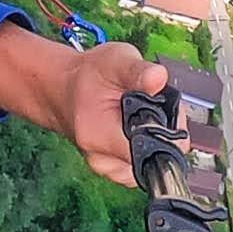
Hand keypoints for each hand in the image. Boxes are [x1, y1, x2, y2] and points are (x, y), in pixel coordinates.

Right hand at [0, 26, 166, 185]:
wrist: (64, 90)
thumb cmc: (88, 75)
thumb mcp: (114, 61)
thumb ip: (137, 70)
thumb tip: (158, 78)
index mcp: (99, 136)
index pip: (150, 150)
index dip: (169, 130)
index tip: (164, 108)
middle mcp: (102, 160)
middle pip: (155, 158)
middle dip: (165, 132)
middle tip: (152, 104)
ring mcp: (108, 169)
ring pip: (152, 162)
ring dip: (157, 139)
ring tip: (142, 113)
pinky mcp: (115, 170)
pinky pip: (144, 163)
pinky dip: (148, 145)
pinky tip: (138, 126)